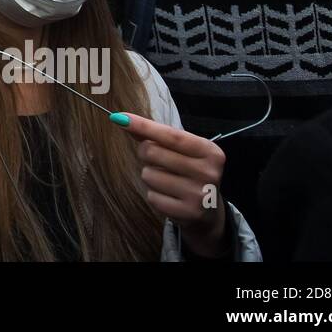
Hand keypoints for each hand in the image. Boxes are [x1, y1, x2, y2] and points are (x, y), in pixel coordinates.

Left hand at [117, 113, 227, 256]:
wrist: (209, 211)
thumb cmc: (189, 171)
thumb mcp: (182, 150)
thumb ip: (156, 135)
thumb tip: (124, 120)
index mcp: (210, 152)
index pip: (171, 135)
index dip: (144, 126)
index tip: (121, 118)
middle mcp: (208, 172)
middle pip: (153, 152)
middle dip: (145, 153)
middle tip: (156, 159)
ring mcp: (199, 194)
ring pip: (148, 175)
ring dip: (150, 175)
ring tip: (166, 180)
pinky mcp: (187, 213)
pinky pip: (152, 196)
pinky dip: (154, 194)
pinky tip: (169, 196)